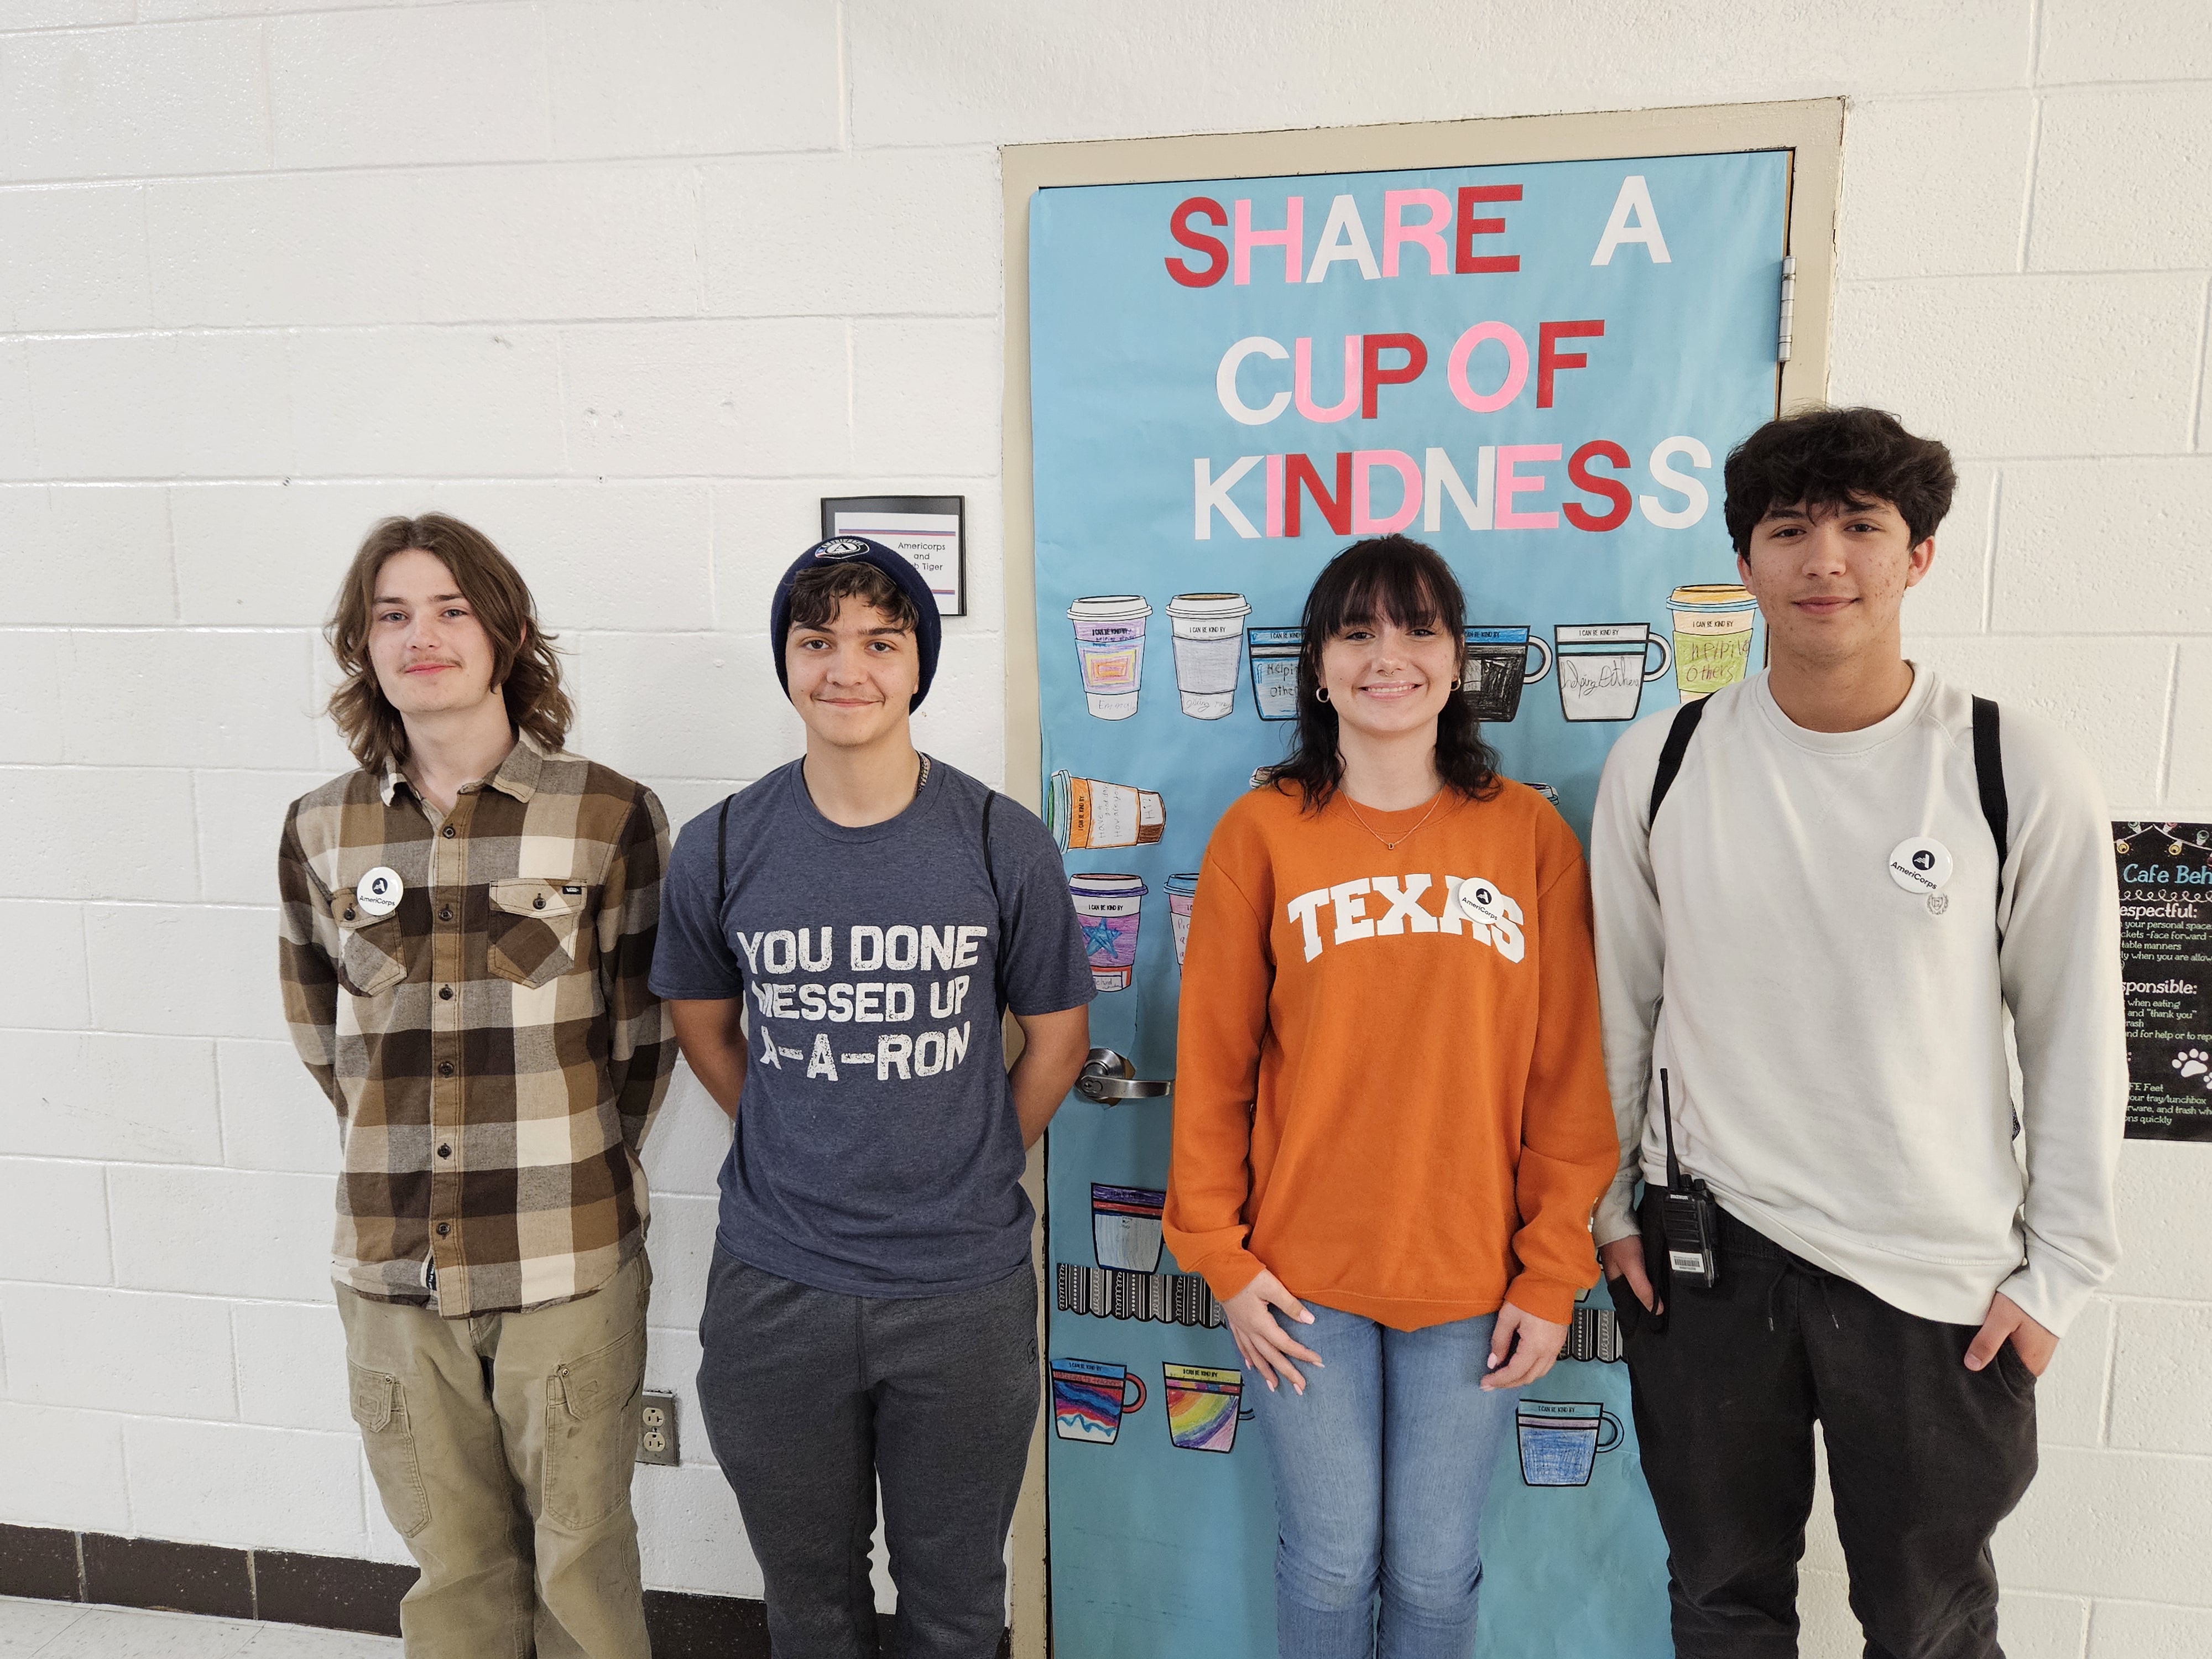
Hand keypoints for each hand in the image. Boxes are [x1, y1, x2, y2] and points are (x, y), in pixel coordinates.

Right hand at [1224, 1268, 1322, 1394]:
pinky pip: (1242, 1347)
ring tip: (1274, 1386)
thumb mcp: (1271, 1286)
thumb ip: (1290, 1305)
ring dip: (1266, 1372)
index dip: (1302, 1354)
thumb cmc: (1245, 1275)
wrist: (1219, 1268)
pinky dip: (1248, 1358)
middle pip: (1271, 1356)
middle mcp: (1250, 1330)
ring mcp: (1241, 1328)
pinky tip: (1251, 1367)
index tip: (1317, 1362)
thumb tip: (1309, 1320)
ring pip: (1255, 1356)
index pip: (1285, 1344)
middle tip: (1300, 1388)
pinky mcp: (1235, 1323)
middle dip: (1287, 1372)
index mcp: (1260, 1323)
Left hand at [1482, 1300, 1568, 1390]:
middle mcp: (1548, 1352)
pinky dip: (1531, 1372)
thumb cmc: (1528, 1295)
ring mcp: (1556, 1348)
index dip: (1498, 1380)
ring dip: (1519, 1380)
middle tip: (1489, 1385)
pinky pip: (1546, 1366)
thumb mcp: (1508, 1316)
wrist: (1552, 1281)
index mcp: (1535, 1346)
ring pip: (1538, 1374)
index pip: (1514, 1372)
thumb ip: (1499, 1341)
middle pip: (1527, 1377)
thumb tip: (1492, 1362)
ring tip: (1502, 1380)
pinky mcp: (1559, 1343)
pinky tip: (1520, 1369)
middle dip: (1507, 1384)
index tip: (1484, 1382)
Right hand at [1598, 1236, 1662, 1314]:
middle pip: (1636, 1294)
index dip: (1642, 1312)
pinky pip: (1643, 1270)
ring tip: (1664, 1292)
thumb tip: (1656, 1309)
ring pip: (1641, 1282)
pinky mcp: (1633, 1255)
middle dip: (1649, 1299)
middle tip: (1664, 1305)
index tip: (1657, 1318)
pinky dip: (1651, 1274)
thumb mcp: (1633, 1268)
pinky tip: (1658, 1273)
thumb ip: (1643, 1288)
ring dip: (1651, 1286)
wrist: (1616, 1216)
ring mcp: (1626, 1265)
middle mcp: (1620, 1276)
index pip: (1630, 1305)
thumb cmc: (1619, 1240)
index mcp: (1616, 1283)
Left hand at [1965, 1292, 2057, 1376]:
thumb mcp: (2002, 1319)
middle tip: (1968, 1352)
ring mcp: (2037, 1352)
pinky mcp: (2036, 1341)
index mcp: (2030, 1364)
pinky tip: (1993, 1334)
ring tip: (1979, 1342)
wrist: (2055, 1283)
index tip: (1967, 1366)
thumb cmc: (2029, 1300)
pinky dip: (2004, 1343)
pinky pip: (2016, 1349)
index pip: (2003, 1380)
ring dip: (1995, 1351)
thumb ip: (1987, 1342)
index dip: (1984, 1374)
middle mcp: (2036, 1363)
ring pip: (2010, 1358)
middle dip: (1988, 1362)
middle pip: (2006, 1369)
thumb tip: (1971, 1365)